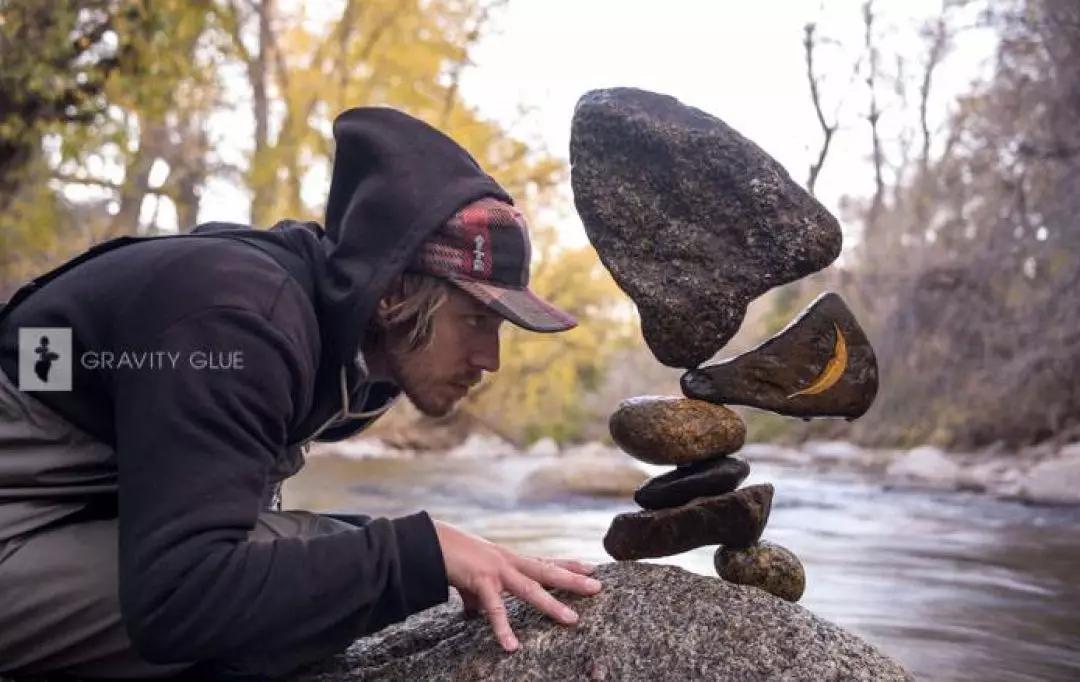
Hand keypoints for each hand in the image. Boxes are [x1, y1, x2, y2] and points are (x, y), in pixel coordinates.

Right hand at [433, 520, 601, 651]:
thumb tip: (476, 613)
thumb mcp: (471, 579)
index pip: (544, 562)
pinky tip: (512, 646)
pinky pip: (495, 610)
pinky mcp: (481, 581)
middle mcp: (508, 561)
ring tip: (572, 619)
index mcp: (508, 560)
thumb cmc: (451, 557)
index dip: (567, 565)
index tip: (591, 568)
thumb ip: (478, 596)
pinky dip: (503, 629)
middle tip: (598, 586)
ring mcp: (497, 570)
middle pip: (547, 571)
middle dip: (573, 579)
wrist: (430, 542)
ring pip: (531, 589)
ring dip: (552, 604)